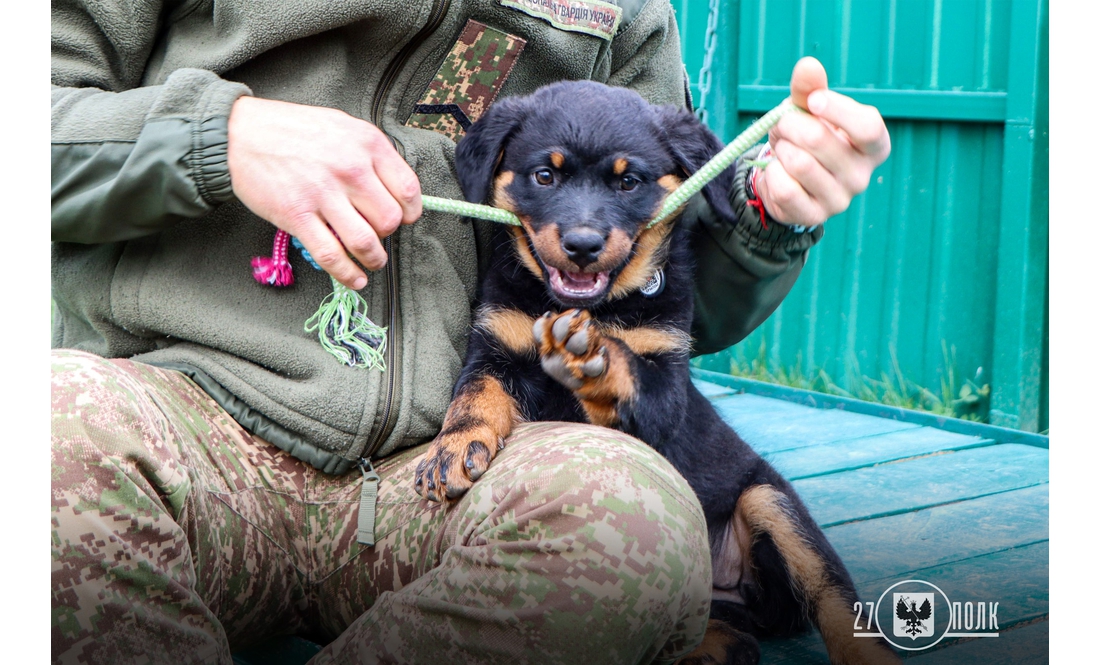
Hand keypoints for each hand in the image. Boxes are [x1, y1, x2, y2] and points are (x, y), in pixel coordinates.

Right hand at [227, 97, 421, 288]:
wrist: (240, 134)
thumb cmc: (293, 130)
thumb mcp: (342, 126)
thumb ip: (371, 154)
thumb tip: (394, 190)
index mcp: (366, 143)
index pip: (408, 190)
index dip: (410, 212)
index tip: (404, 219)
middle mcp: (349, 168)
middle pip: (390, 220)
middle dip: (388, 235)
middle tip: (378, 234)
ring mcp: (322, 194)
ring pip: (365, 242)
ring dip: (374, 259)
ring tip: (372, 261)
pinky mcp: (297, 216)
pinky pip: (331, 256)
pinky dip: (348, 275)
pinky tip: (355, 280)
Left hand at [754, 57, 890, 226]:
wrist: (792, 178)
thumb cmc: (810, 135)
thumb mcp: (812, 109)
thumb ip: (811, 88)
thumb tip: (807, 65)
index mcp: (875, 145)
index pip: (868, 127)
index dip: (837, 110)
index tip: (812, 100)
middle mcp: (863, 176)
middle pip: (819, 140)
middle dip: (789, 124)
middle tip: (783, 123)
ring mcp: (840, 200)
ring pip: (798, 164)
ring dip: (780, 147)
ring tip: (782, 146)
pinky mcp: (814, 216)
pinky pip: (784, 189)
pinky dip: (772, 173)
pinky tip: (778, 171)